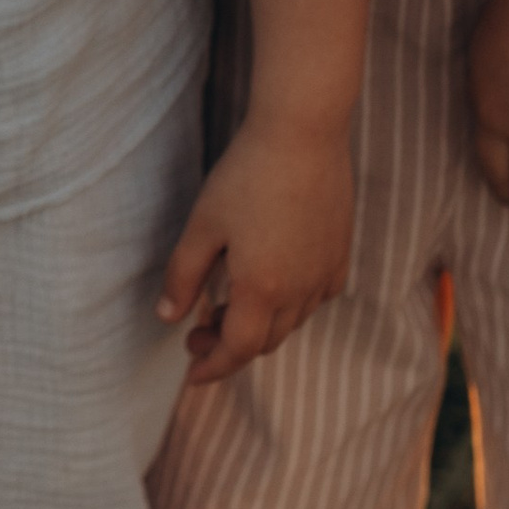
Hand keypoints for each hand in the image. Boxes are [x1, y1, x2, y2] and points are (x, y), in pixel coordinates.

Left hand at [158, 119, 354, 382]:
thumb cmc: (245, 176)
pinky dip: (291, 306)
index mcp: (260, 289)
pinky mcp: (339, 254)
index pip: (236, 350)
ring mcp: (324, 273)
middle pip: (264, 342)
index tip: (191, 374)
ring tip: (226, 306)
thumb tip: (168, 317)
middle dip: (228, 347)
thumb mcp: (201, 227)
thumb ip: (183, 277)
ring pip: (291, 323)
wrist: (302, 133)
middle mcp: (299, 291)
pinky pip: (316, 298)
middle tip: (197, 332)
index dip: (211, 368)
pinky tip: (273, 286)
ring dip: (258, 327)